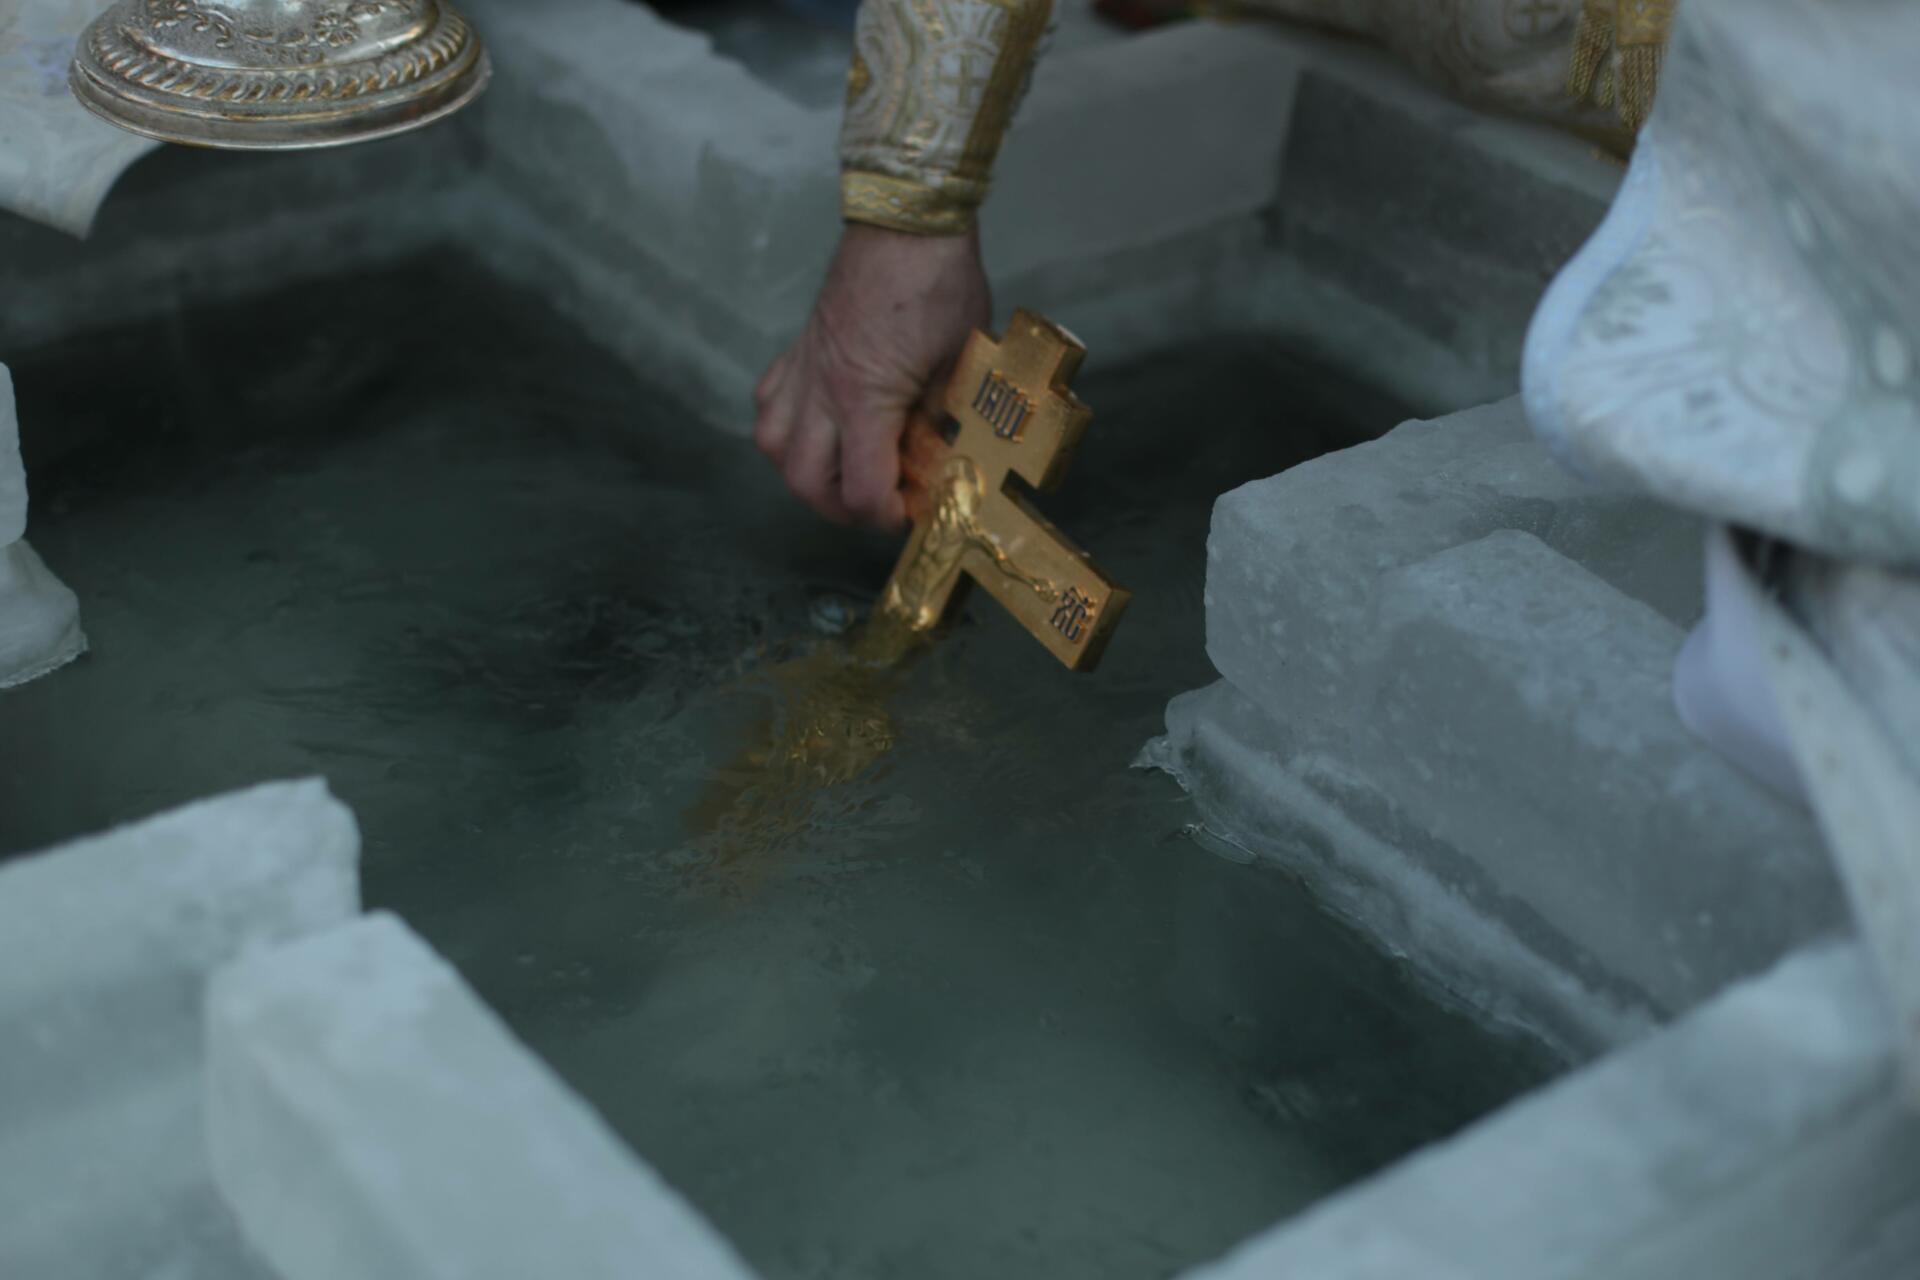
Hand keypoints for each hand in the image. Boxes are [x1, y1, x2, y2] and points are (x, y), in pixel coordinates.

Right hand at [753, 223, 990, 530]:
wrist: (907, 222)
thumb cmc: (939, 286)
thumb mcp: (959, 362)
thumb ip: (940, 418)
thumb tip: (936, 459)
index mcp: (865, 399)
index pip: (862, 488)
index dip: (886, 516)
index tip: (910, 514)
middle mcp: (822, 389)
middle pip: (804, 479)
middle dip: (838, 507)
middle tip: (874, 505)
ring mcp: (804, 366)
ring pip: (772, 443)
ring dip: (801, 470)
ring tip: (838, 471)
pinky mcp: (798, 346)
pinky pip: (769, 399)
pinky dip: (784, 425)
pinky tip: (815, 425)